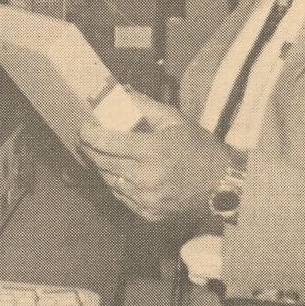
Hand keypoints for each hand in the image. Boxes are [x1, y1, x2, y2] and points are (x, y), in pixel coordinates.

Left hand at [79, 90, 232, 224]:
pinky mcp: (149, 213)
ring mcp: (148, 199)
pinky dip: (116, 183)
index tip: (83, 128)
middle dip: (90, 149)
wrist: (221, 183)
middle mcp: (148, 178)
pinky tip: (118, 172)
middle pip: (105, 163)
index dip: (91, 135)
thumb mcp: (174, 119)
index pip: (110, 143)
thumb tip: (121, 92)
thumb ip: (144, 105)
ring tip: (99, 154)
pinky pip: (121, 197)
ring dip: (101, 166)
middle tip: (85, 139)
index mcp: (155, 151)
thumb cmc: (198, 147)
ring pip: (110, 181)